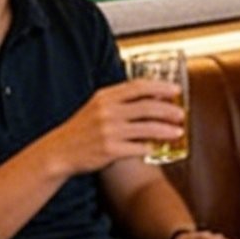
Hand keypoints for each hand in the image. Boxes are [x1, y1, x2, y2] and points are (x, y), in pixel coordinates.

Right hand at [48, 80, 183, 175]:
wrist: (59, 152)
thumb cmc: (81, 130)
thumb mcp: (96, 107)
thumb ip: (119, 101)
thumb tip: (152, 99)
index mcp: (105, 97)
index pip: (138, 87)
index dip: (160, 87)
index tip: (175, 90)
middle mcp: (107, 112)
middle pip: (147, 107)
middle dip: (168, 110)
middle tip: (181, 114)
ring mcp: (109, 131)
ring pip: (147, 128)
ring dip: (166, 130)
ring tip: (178, 132)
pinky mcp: (110, 150)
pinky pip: (138, 148)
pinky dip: (151, 147)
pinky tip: (159, 147)